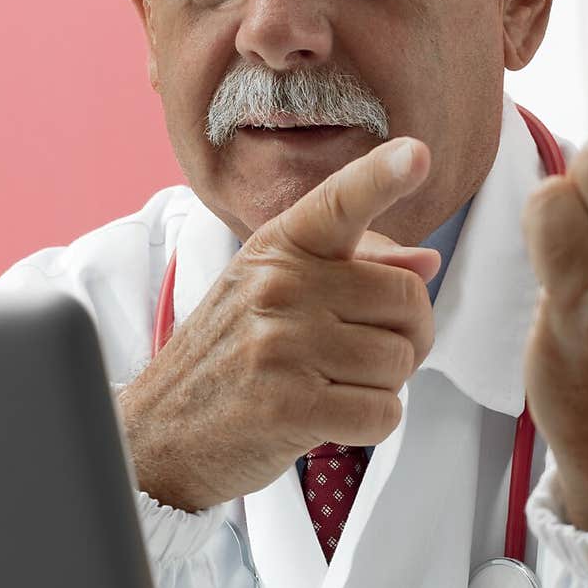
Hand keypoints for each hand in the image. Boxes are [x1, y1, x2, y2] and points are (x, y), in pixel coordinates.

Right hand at [119, 137, 437, 510]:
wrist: (160, 433)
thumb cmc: (229, 358)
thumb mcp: (277, 293)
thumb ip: (357, 269)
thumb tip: (427, 262)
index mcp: (279, 248)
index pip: (338, 203)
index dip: (381, 177)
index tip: (417, 154)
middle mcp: (279, 287)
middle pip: (408, 299)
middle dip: (406, 335)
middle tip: (359, 355)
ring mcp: (282, 346)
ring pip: (401, 362)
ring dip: (382, 385)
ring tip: (331, 385)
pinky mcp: (289, 408)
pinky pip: (384, 413)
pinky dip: (369, 424)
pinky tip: (329, 419)